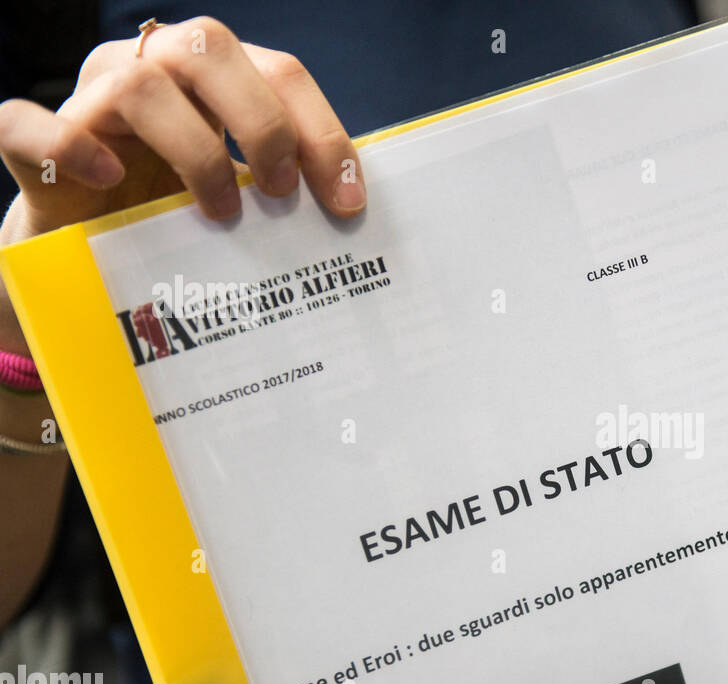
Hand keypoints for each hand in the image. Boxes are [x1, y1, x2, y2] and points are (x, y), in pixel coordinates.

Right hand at [0, 16, 365, 352]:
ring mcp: (90, 100)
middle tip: (282, 193)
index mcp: (214, 76)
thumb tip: (353, 218)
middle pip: (212, 48)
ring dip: (196, 151)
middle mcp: (152, 69)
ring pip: (140, 84)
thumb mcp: (243, 194)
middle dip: (264, 124)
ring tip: (222, 213)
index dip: (323, 132)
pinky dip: (69, 147)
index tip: (347, 202)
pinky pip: (29, 125)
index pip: (281, 72)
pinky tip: (108, 179)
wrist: (89, 249)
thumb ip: (287, 187)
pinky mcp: (33, 145)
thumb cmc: (179, 213)